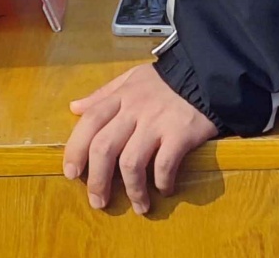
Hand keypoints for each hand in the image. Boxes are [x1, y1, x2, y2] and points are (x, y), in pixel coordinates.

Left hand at [64, 63, 217, 213]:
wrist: (207, 74)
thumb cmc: (166, 81)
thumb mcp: (131, 78)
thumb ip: (103, 94)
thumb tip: (74, 108)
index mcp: (121, 96)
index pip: (89, 122)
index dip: (76, 149)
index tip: (72, 173)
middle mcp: (135, 109)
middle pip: (104, 148)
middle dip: (97, 180)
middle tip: (98, 201)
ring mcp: (157, 122)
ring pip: (131, 163)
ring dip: (132, 190)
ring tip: (139, 206)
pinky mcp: (181, 133)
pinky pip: (164, 164)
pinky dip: (161, 182)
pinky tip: (164, 189)